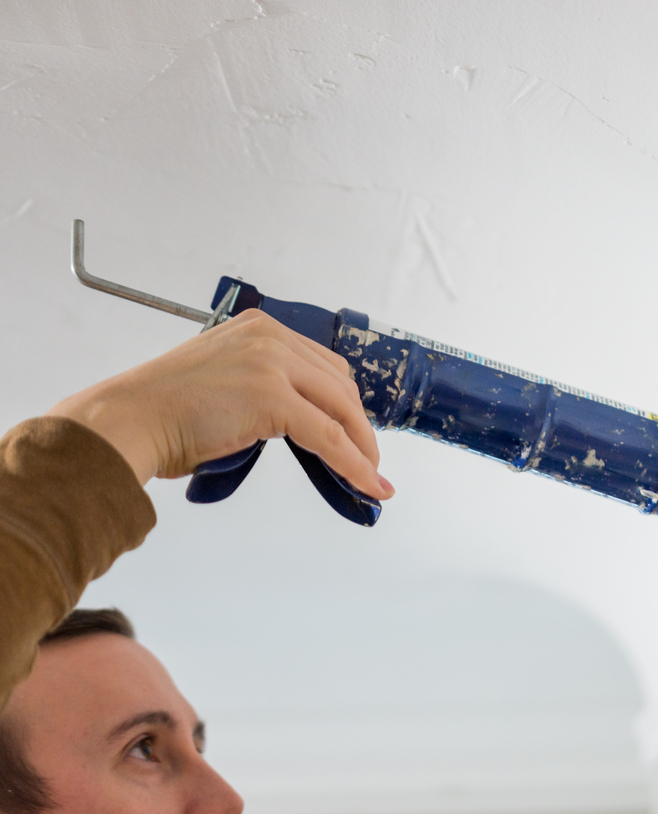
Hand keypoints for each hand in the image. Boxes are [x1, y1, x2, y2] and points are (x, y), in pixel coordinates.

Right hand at [46, 309, 392, 499]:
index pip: (323, 365)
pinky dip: (353, 463)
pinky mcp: (272, 397)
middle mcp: (270, 337)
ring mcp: (272, 363)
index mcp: (259, 327)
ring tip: (370, 476)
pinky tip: (368, 483)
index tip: (357, 430)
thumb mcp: (224, 379)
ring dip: (362, 446)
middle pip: (339, 384)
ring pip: (341, 409)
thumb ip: (263, 385)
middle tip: (367, 459)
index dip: (345, 403)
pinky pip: (329, 435)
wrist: (129, 420)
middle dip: (358, 426)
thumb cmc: (165, 411)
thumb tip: (301, 419)